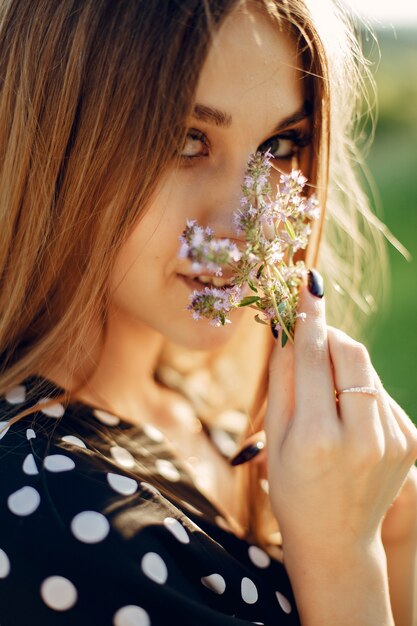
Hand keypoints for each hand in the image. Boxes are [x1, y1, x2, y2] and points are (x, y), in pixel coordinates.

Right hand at [263, 280, 416, 553]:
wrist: (337, 539)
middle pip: (351, 353)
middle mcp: (360, 437)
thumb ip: (283, 380)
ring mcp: (393, 440)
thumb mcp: (274, 439)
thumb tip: (290, 331)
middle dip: (330, 338)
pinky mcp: (411, 441)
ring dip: (344, 366)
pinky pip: (381, 393)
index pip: (312, 358)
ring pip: (367, 370)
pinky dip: (361, 391)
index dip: (309, 317)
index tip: (309, 283)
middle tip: (311, 344)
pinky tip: (347, 418)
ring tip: (326, 396)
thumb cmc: (293, 488)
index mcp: (315, 438)